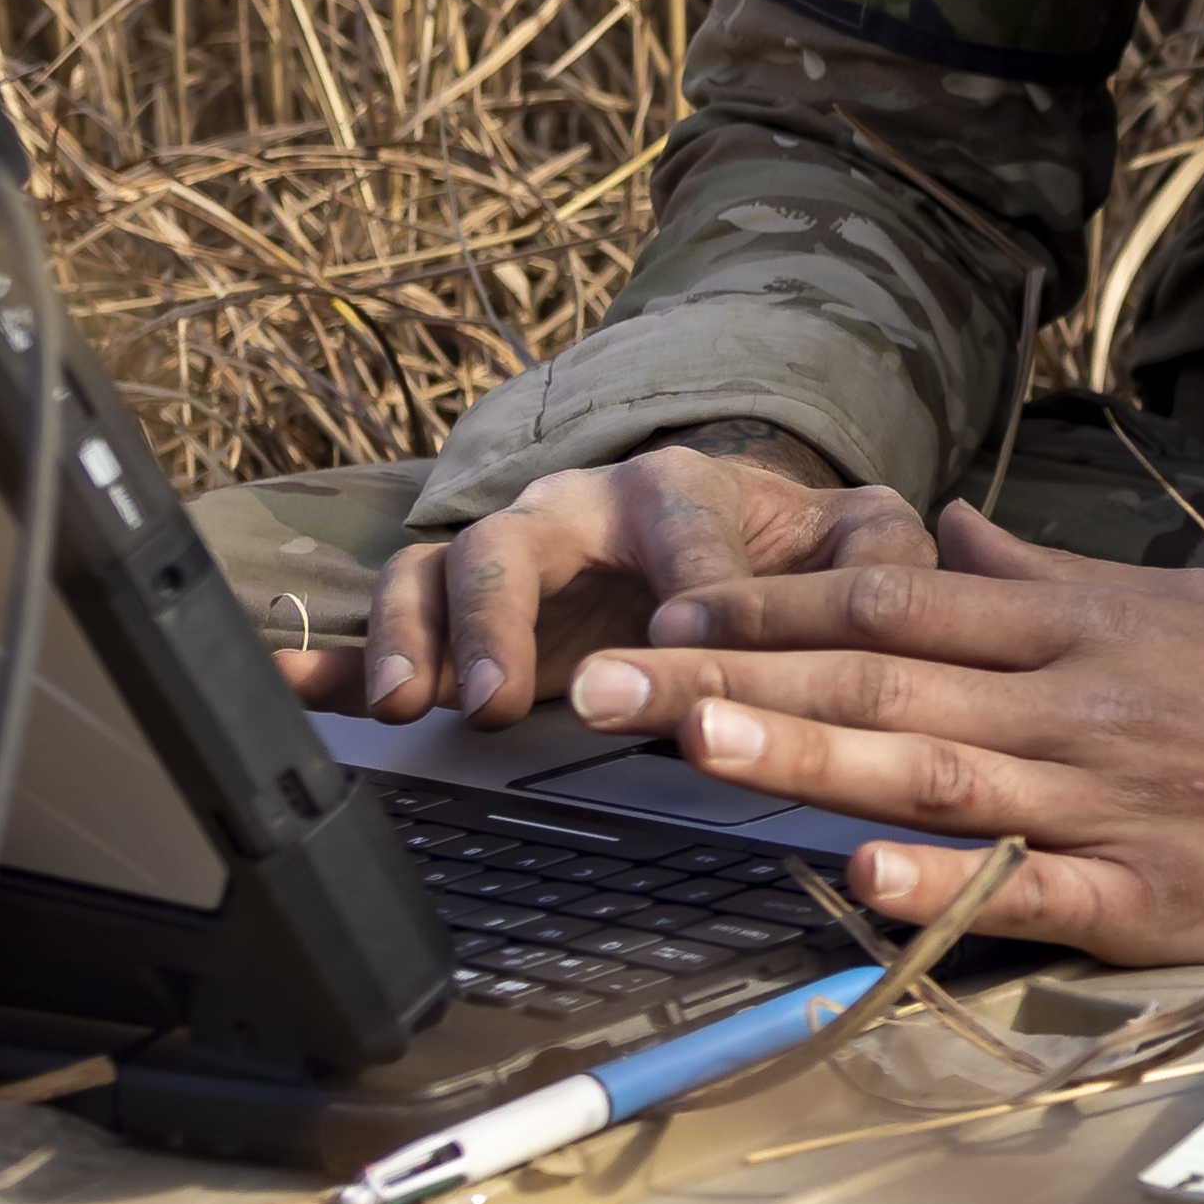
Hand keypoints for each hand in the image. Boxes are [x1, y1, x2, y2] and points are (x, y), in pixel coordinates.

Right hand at [278, 432, 923, 725]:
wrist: (723, 525)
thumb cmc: (787, 545)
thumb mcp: (854, 540)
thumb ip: (887, 549)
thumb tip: (917, 551)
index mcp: (679, 492)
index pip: (684, 531)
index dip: (688, 586)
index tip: (686, 643)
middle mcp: (575, 512)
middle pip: (518, 545)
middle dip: (502, 620)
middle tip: (499, 699)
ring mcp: (508, 559)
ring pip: (436, 574)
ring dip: (416, 640)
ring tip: (416, 711)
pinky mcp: (463, 613)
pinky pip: (381, 623)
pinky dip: (334, 657)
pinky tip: (287, 691)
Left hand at [571, 509, 1203, 968]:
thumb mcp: (1177, 605)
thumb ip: (1047, 579)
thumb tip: (945, 534)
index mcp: (1084, 625)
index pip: (899, 595)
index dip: (772, 599)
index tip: (668, 602)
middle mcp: (1086, 702)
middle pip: (885, 677)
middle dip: (735, 675)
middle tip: (610, 680)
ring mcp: (1120, 800)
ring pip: (938, 771)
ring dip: (807, 758)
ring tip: (696, 744)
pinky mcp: (1157, 895)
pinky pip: (1037, 888)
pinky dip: (948, 882)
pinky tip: (862, 877)